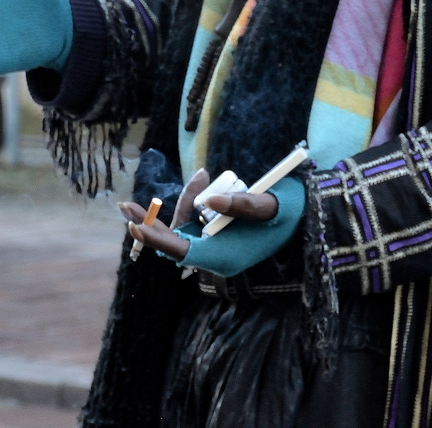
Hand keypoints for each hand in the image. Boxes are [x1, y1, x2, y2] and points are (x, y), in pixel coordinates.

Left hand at [117, 168, 279, 260]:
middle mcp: (215, 256)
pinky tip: (201, 182)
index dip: (156, 240)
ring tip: (203, 175)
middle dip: (150, 223)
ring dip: (182, 202)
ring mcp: (214, 247)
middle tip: (124, 205)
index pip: (181, 251)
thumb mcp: (271, 205)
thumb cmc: (292, 213)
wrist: (308, 219)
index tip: (135, 227)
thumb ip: (243, 205)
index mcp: (224, 257)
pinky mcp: (216, 237)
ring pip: (184, 227)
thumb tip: (209, 201)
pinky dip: (192, 203)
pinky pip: (194, 222)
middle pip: (173, 241)